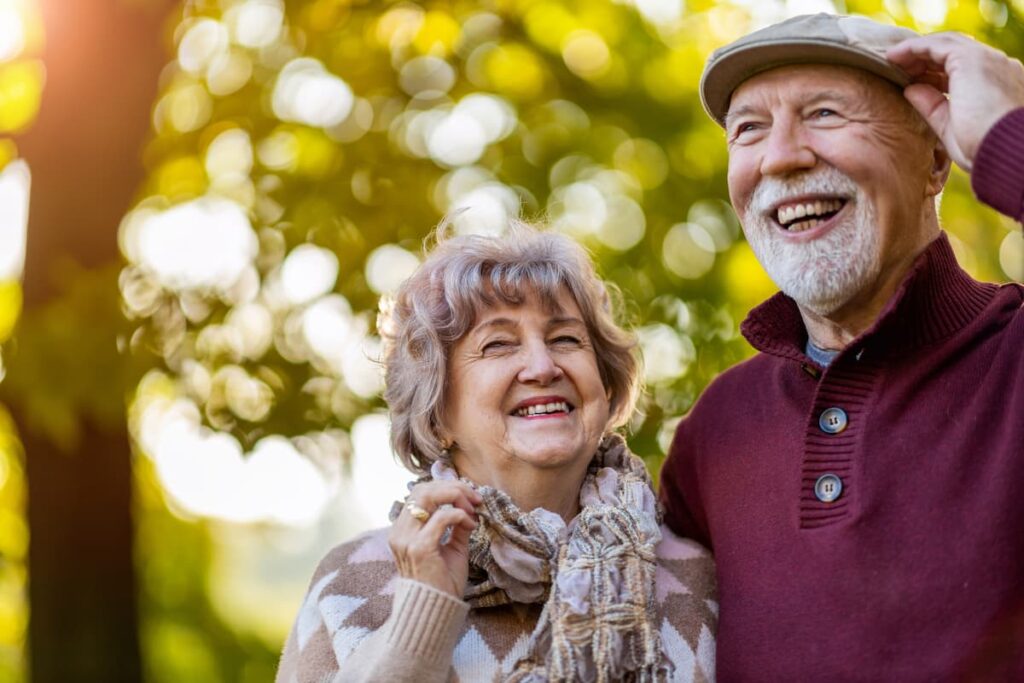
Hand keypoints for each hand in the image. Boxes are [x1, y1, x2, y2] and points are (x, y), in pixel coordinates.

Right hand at [389, 480, 480, 597]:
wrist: (436, 610)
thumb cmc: (443, 581)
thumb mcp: (452, 546)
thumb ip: (456, 525)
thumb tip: (468, 504)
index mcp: (403, 530)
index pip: (419, 492)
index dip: (446, 488)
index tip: (470, 496)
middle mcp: (400, 532)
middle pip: (422, 489)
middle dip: (453, 487)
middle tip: (475, 498)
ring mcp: (406, 539)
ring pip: (427, 496)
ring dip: (455, 496)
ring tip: (472, 508)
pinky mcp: (419, 548)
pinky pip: (441, 517)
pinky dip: (458, 514)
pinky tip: (469, 524)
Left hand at [887, 32, 1023, 172]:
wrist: (1004, 150)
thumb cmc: (983, 148)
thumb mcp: (952, 126)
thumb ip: (933, 106)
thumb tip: (910, 90)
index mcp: (998, 83)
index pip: (964, 68)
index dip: (935, 72)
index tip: (912, 80)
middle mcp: (995, 66)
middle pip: (954, 51)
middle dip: (924, 58)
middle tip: (898, 67)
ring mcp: (986, 59)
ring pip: (945, 44)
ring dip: (917, 51)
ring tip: (892, 60)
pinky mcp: (970, 59)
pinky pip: (937, 45)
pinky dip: (913, 48)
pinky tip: (894, 57)